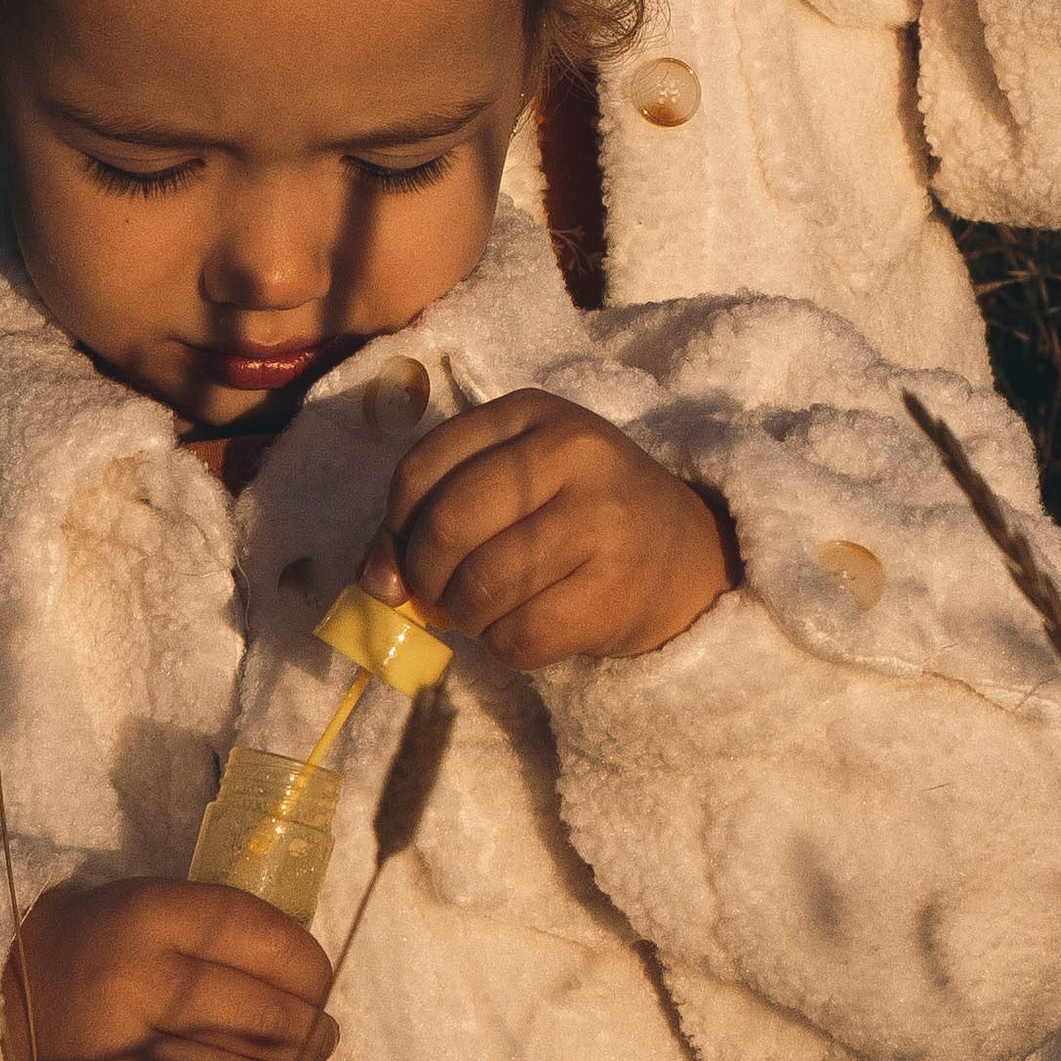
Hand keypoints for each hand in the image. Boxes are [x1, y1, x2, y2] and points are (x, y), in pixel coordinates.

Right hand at [0, 877, 336, 1060]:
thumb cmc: (89, 948)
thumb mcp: (148, 908)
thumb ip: (220, 938)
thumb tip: (310, 994)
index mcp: (147, 916)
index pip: (265, 941)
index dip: (311, 971)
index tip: (320, 987)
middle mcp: (130, 986)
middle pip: (263, 1024)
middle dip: (309, 1041)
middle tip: (317, 1045)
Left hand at [362, 389, 735, 672]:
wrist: (687, 554)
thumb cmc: (579, 515)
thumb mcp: (513, 481)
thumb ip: (435, 512)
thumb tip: (374, 581)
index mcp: (532, 413)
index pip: (421, 469)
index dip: (395, 526)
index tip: (405, 556)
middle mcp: (571, 453)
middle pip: (447, 526)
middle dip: (426, 578)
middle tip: (442, 594)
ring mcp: (600, 521)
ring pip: (480, 588)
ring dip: (466, 617)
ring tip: (488, 610)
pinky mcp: (615, 590)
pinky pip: (518, 636)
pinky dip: (505, 646)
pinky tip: (528, 627)